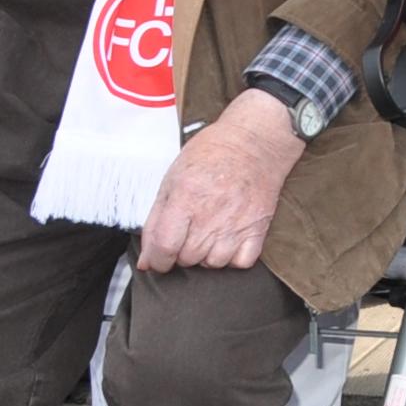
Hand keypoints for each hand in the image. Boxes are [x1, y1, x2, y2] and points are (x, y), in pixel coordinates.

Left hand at [138, 92, 304, 273]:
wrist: (255, 140)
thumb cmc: (212, 154)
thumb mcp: (172, 179)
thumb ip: (155, 221)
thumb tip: (147, 261)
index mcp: (186, 197)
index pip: (164, 247)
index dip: (157, 260)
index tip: (160, 257)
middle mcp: (212, 213)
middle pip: (187, 258)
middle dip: (181, 251)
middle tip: (187, 231)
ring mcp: (238, 222)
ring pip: (212, 264)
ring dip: (206, 255)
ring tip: (208, 233)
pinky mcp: (259, 227)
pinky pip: (241, 262)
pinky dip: (232, 257)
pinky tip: (228, 239)